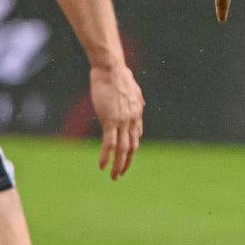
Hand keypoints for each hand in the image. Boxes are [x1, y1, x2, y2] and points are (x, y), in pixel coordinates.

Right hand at [89, 63, 144, 179]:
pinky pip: (109, 143)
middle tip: (120, 174)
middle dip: (127, 163)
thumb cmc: (118, 75)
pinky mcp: (110, 120)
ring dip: (118, 165)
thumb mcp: (133, 87)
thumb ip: (138, 97)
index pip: (136, 135)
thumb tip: (142, 103)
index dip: (131, 148)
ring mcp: (122, 121)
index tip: (125, 156)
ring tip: (114, 176)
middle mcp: (132, 120)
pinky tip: (102, 166)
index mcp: (137, 112)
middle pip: (132, 147)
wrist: (111, 68)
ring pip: (122, 149)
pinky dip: (106, 157)